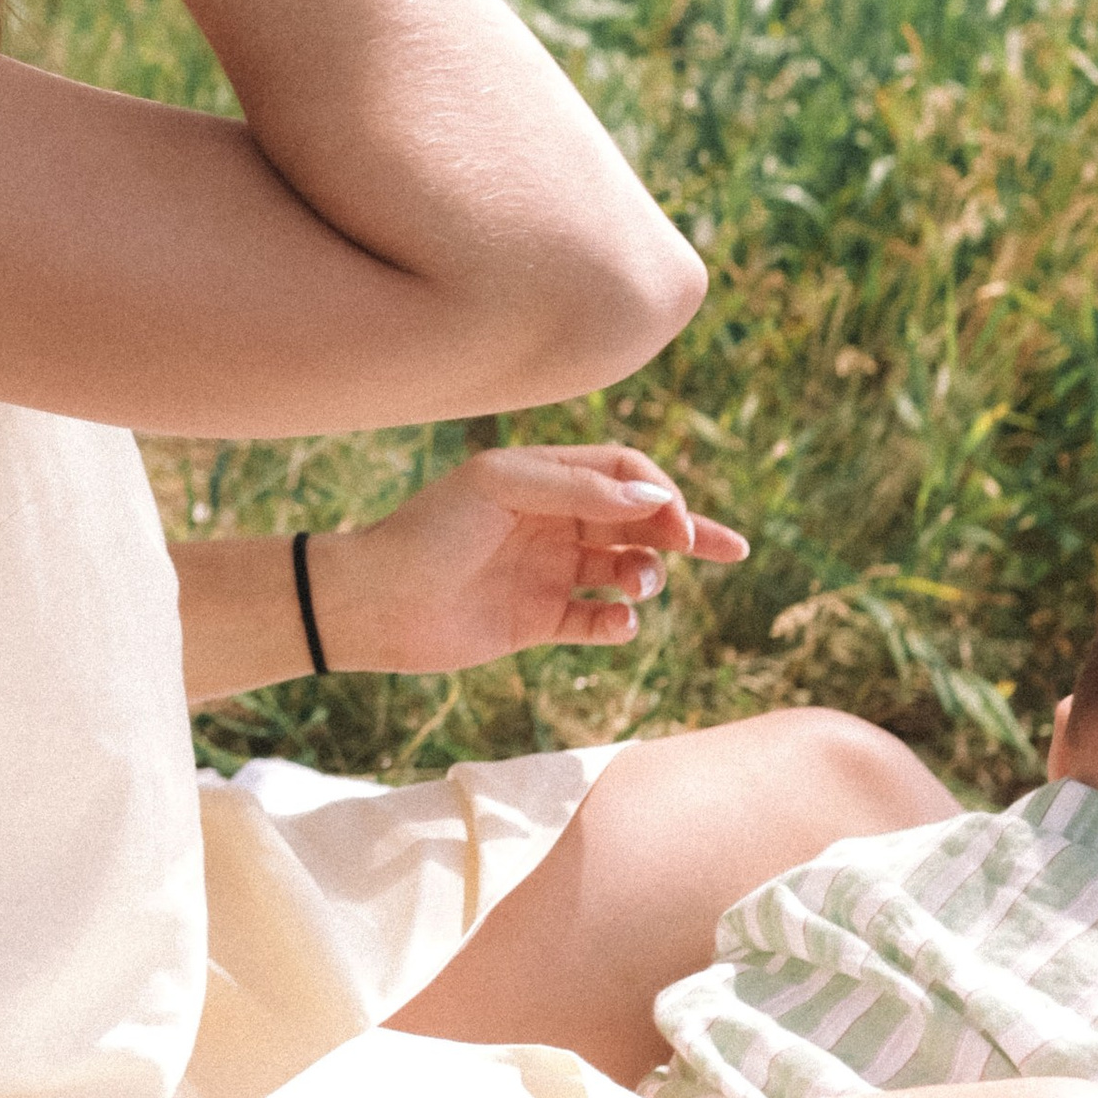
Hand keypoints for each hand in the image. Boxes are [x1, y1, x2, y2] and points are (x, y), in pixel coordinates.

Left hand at [312, 444, 746, 676]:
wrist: (370, 604)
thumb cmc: (426, 532)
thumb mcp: (500, 488)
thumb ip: (578, 488)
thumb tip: (655, 497)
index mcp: (542, 478)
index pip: (624, 473)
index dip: (658, 493)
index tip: (674, 521)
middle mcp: (551, 521)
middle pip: (637, 520)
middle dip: (683, 533)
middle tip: (727, 551)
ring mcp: (546, 572)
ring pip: (623, 570)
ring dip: (646, 577)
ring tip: (638, 587)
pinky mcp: (537, 621)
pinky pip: (596, 621)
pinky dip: (617, 624)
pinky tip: (616, 624)